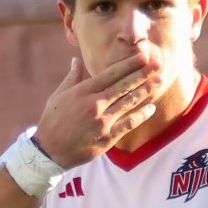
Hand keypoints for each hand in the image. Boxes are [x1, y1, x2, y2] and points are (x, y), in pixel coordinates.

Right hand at [32, 52, 167, 167]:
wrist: (49, 151)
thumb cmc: (52, 121)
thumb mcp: (58, 95)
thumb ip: (72, 77)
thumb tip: (76, 60)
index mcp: (83, 91)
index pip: (111, 73)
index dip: (129, 64)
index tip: (142, 56)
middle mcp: (94, 104)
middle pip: (123, 86)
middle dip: (142, 74)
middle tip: (158, 64)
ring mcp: (102, 122)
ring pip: (128, 103)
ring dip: (145, 91)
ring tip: (158, 81)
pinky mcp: (106, 138)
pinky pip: (128, 124)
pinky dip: (140, 115)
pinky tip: (151, 108)